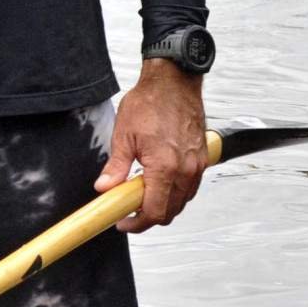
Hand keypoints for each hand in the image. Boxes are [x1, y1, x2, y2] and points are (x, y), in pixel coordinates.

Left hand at [98, 62, 207, 230]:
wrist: (174, 82)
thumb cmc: (150, 103)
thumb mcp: (124, 136)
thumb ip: (115, 167)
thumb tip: (104, 188)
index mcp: (166, 167)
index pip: (155, 211)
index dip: (138, 223)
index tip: (123, 222)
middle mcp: (186, 170)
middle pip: (171, 211)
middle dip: (149, 217)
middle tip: (127, 211)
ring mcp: (197, 165)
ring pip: (182, 201)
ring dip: (163, 205)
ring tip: (140, 197)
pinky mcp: (202, 158)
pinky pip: (191, 186)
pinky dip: (175, 193)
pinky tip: (158, 184)